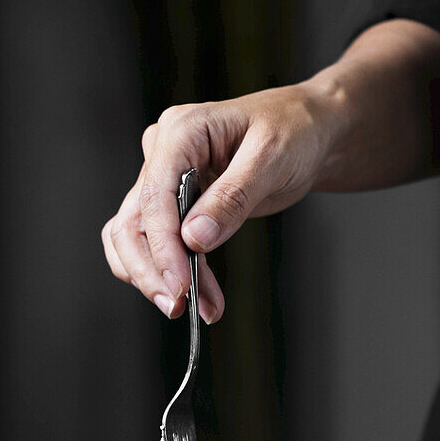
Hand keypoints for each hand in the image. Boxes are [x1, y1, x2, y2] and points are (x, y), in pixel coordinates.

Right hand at [102, 83, 341, 319]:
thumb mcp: (271, 159)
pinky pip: (159, 244)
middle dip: (152, 270)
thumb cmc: (293, 132)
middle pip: (132, 221)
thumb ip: (232, 198)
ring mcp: (165, 179)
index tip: (180, 286)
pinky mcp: (176, 204)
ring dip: (161, 279)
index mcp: (181, 131)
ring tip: (201, 309)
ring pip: (137, 238)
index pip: (154, 195)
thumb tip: (194, 239)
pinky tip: (202, 297)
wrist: (307, 133)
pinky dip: (174, 273)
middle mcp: (163, 153)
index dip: (163, 246)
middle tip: (179, 307)